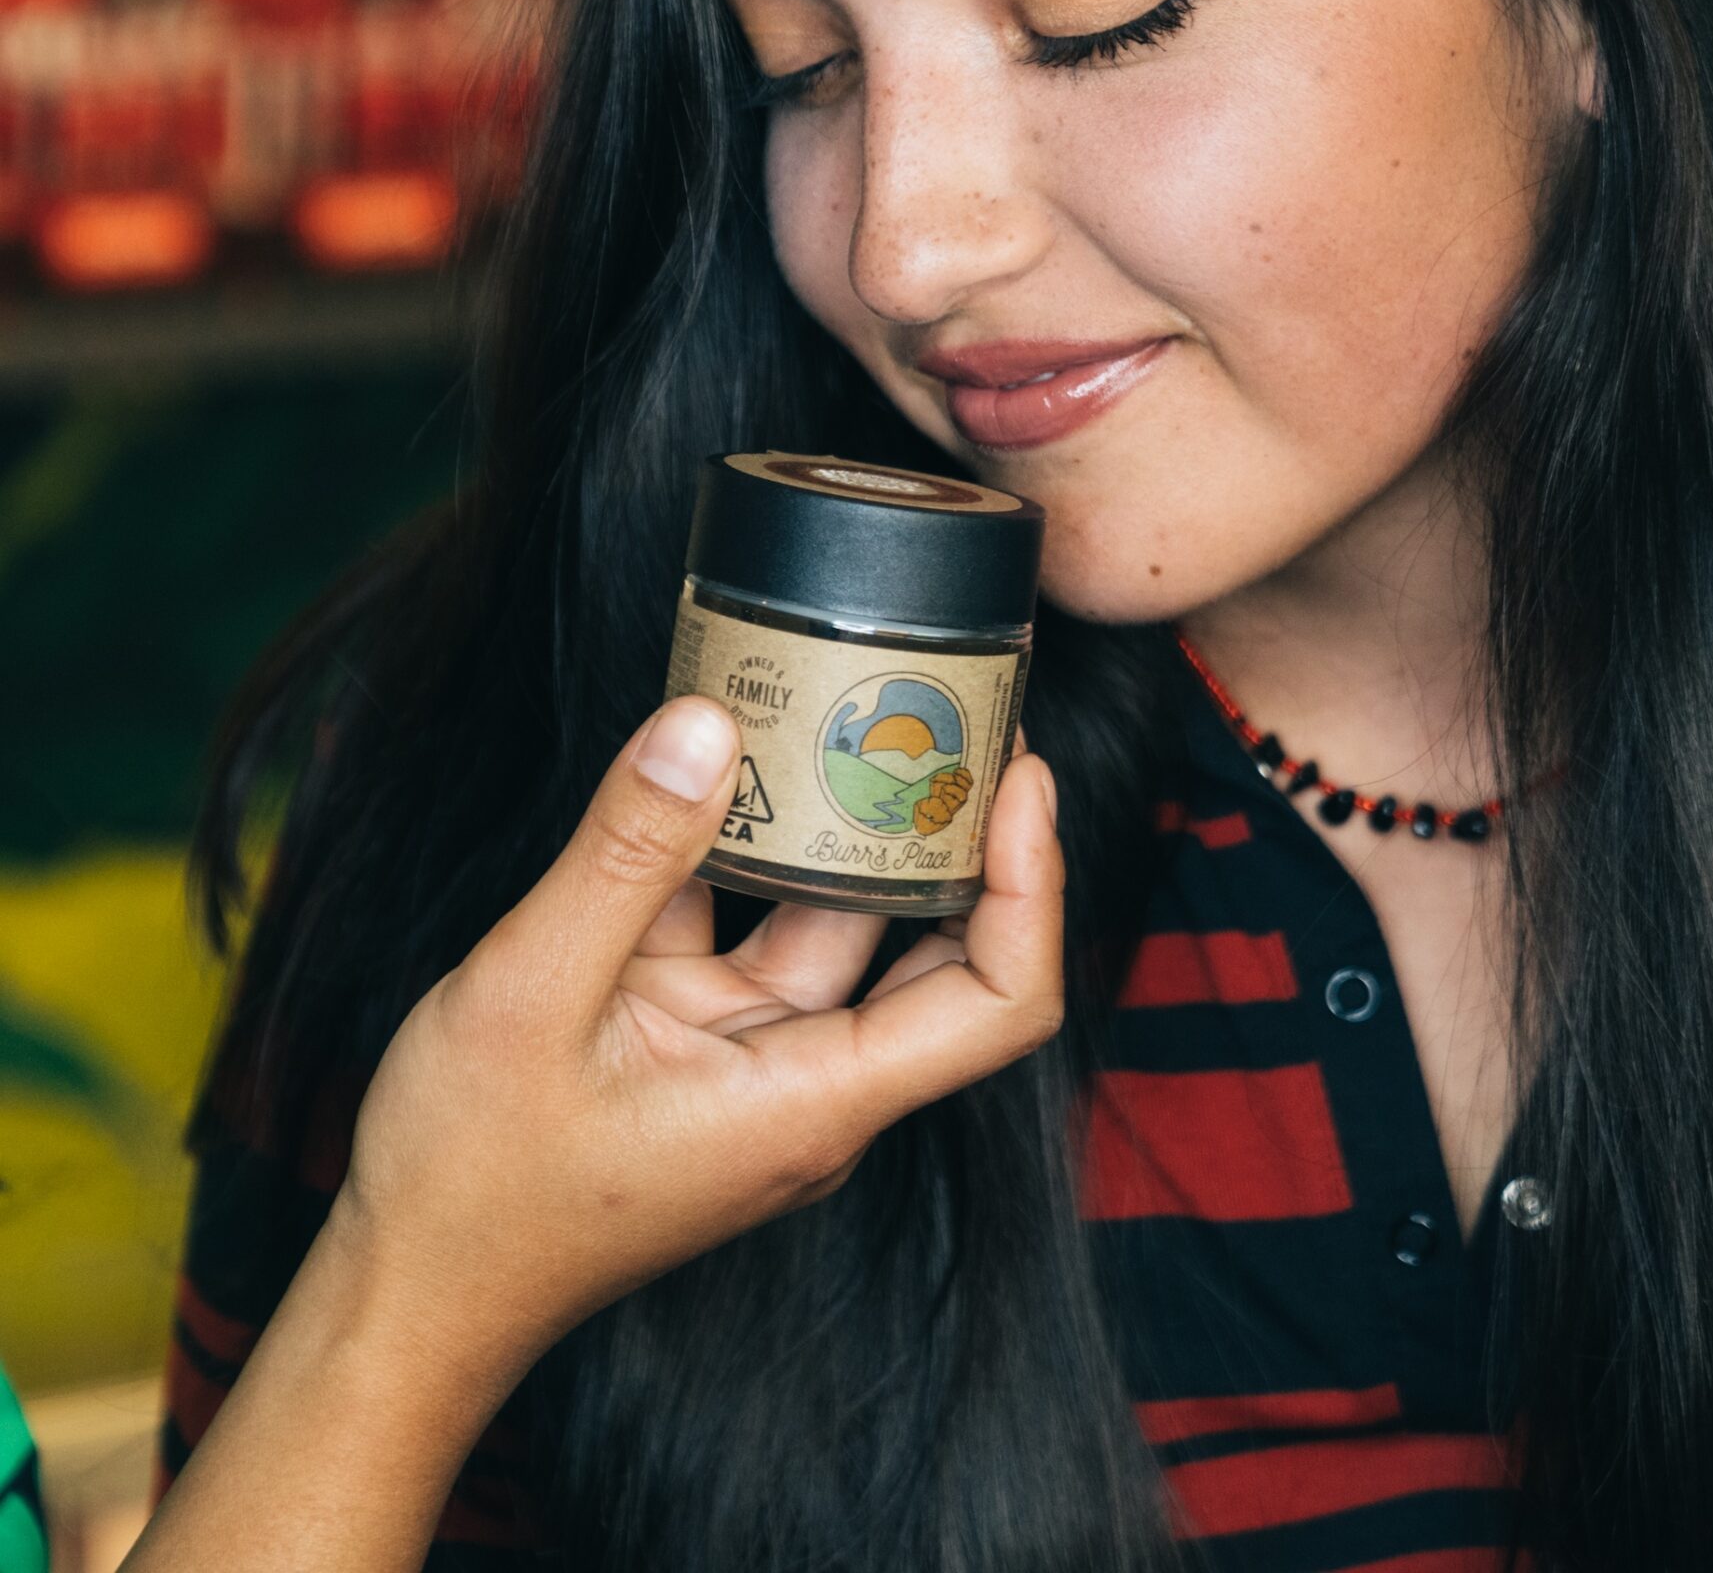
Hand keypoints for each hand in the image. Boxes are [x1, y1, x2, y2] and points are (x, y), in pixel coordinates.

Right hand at [328, 695, 1063, 1398]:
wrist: (403, 1290)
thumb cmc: (468, 1187)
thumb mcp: (530, 997)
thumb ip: (624, 856)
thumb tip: (705, 724)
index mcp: (812, 1098)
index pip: (998, 1001)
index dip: (1032, 885)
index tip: (1018, 774)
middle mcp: (809, 1076)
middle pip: (937, 944)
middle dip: (952, 825)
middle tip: (949, 706)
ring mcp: (754, 1053)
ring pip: (832, 914)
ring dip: (837, 817)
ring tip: (847, 699)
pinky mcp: (697, 1033)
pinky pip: (744, 917)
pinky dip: (739, 840)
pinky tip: (723, 752)